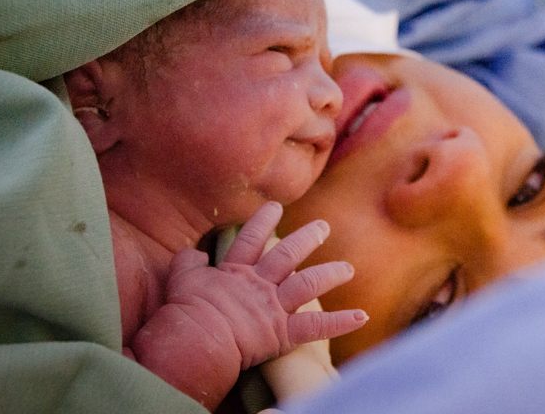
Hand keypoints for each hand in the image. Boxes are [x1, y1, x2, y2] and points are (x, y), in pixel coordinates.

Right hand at [131, 202, 365, 409]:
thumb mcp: (182, 280)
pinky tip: (362, 316)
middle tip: (323, 227)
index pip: (252, 238)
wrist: (199, 338)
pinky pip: (317, 326)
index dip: (264, 221)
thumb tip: (191, 252)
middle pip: (288, 254)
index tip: (275, 206)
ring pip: (310, 283)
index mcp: (236, 271)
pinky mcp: (284, 331)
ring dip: (331, 274)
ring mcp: (275, 306)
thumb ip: (188, 262)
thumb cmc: (188, 311)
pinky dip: (342, 322)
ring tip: (348, 269)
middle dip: (308, 238)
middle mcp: (261, 283)